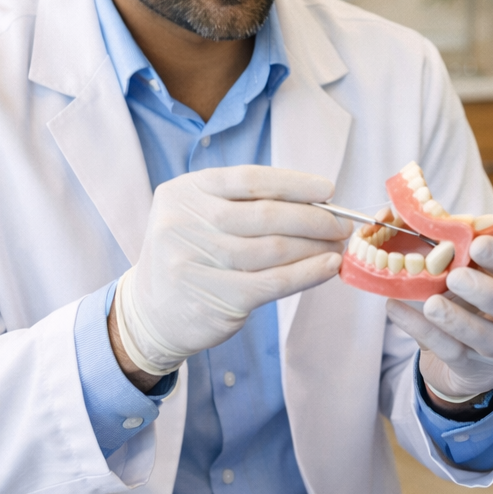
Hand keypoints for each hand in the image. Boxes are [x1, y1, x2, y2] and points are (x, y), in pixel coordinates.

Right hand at [114, 165, 349, 375]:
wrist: (151, 313)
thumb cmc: (191, 256)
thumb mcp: (201, 217)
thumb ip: (245, 205)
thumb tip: (317, 203)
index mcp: (185, 192)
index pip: (250, 180)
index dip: (295, 184)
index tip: (328, 190)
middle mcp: (184, 223)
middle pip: (266, 215)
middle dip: (313, 218)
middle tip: (341, 224)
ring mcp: (196, 262)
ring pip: (274, 249)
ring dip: (315, 246)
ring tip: (337, 245)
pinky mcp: (214, 298)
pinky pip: (274, 282)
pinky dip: (308, 273)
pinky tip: (329, 267)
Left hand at [385, 236, 492, 402]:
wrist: (476, 360)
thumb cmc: (477, 303)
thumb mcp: (479, 276)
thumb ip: (464, 253)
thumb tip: (433, 217)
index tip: (477, 243)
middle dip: (487, 293)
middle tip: (456, 277)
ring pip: (486, 338)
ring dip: (457, 319)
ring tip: (431, 303)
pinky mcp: (475, 370)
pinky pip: (450, 351)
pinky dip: (421, 331)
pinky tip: (397, 310)